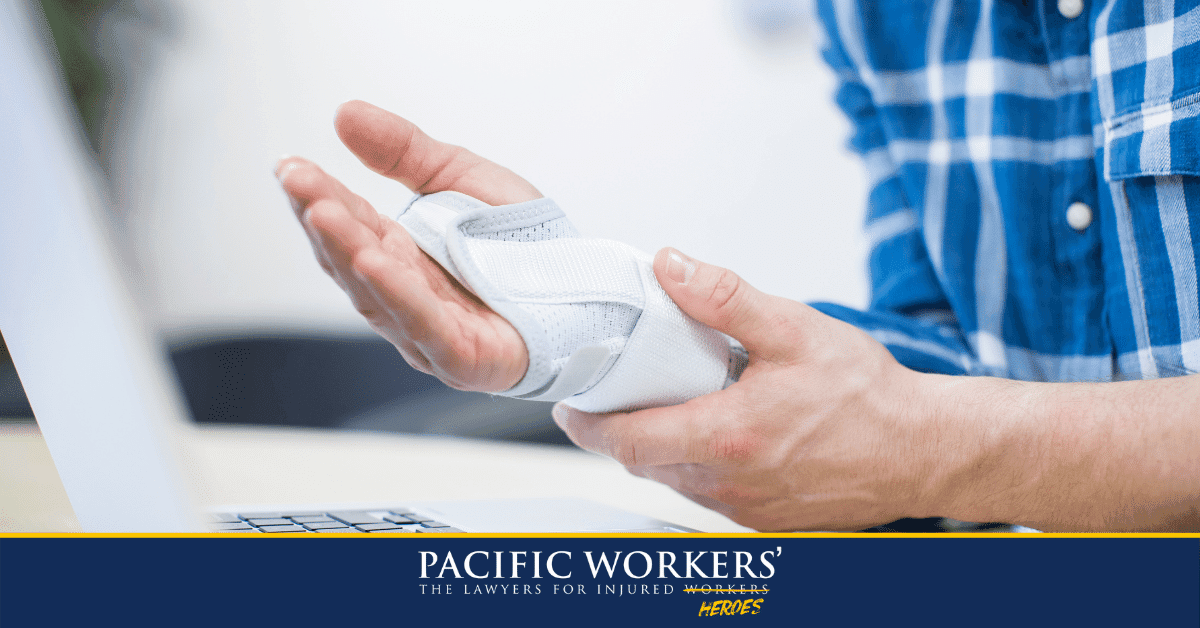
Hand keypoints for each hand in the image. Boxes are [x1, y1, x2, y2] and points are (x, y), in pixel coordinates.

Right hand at [277, 100, 537, 391]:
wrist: (592, 289)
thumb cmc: (526, 246)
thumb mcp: (462, 180)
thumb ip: (406, 152)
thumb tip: (345, 114)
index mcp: (402, 256)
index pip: (349, 225)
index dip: (317, 196)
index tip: (290, 166)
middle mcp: (408, 297)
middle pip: (353, 260)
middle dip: (323, 219)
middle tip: (297, 180)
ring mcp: (432, 333)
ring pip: (379, 295)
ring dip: (347, 253)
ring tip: (322, 214)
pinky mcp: (466, 358)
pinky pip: (426, 327)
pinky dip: (398, 295)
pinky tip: (373, 262)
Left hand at [553, 248, 935, 530]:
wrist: (924, 450)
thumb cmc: (869, 396)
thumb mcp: (794, 329)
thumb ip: (724, 299)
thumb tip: (672, 268)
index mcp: (726, 437)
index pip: (626, 441)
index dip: (588, 425)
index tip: (571, 407)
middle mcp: (729, 484)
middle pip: (645, 461)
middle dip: (624, 429)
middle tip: (623, 391)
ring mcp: (746, 510)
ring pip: (676, 480)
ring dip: (663, 446)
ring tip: (679, 403)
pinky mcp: (766, 521)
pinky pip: (710, 494)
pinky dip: (699, 464)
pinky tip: (723, 431)